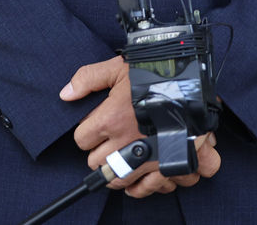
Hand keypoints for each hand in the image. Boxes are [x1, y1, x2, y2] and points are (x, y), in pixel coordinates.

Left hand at [60, 56, 220, 197]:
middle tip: (108, 140)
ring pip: (119, 180)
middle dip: (99, 153)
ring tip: (120, 158)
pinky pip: (149, 188)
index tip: (95, 124)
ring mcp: (147, 156)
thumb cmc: (153, 70)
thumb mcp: (118, 67)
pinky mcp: (168, 164)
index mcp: (111, 119)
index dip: (86, 131)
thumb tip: (66, 94)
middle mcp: (126, 142)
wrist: (191, 78)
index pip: (82, 139)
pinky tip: (139, 176)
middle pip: (97, 164)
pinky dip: (142, 186)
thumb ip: (89, 78)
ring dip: (117, 171)